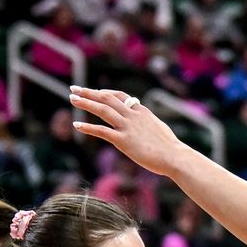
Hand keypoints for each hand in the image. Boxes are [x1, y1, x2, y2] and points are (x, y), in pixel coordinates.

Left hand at [68, 86, 190, 176]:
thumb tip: (147, 126)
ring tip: (72, 99)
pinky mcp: (124, 141)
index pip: (121, 96)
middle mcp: (133, 115)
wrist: (175, 157)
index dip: (106, 93)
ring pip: (103, 110)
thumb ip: (148, 125)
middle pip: (108, 98)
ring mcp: (128, 127)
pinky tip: (76, 125)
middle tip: (74, 89)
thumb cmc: (170, 148)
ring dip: (86, 103)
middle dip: (90, 93)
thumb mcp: (158, 130)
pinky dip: (88, 127)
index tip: (95, 92)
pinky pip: (102, 131)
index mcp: (142, 111)